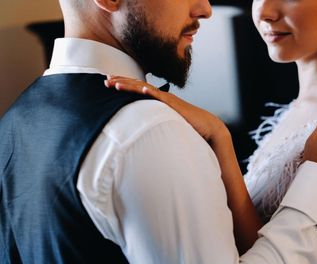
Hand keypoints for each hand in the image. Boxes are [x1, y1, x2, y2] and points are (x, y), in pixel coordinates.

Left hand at [104, 76, 229, 144]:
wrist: (208, 127)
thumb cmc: (190, 127)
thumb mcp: (169, 122)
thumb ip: (158, 121)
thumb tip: (145, 128)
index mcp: (160, 100)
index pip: (139, 89)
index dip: (124, 84)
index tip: (110, 82)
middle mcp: (162, 97)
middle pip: (138, 85)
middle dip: (121, 81)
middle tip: (105, 78)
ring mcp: (168, 100)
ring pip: (145, 89)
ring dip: (129, 85)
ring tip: (114, 83)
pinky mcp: (175, 106)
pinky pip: (161, 98)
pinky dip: (151, 92)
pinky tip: (142, 89)